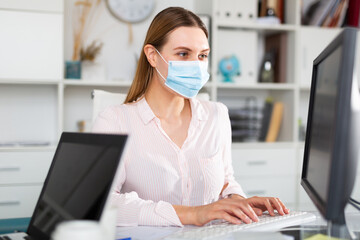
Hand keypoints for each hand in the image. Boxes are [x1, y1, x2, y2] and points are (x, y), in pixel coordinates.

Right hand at [173, 195, 289, 225]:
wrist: (196, 213)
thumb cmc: (210, 214)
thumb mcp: (224, 212)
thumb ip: (234, 213)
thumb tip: (246, 217)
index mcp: (228, 202)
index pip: (243, 203)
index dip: (252, 208)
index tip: (260, 214)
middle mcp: (225, 202)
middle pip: (240, 205)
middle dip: (250, 212)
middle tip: (257, 219)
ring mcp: (219, 206)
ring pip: (234, 209)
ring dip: (243, 216)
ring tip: (249, 221)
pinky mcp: (213, 212)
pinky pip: (224, 214)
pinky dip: (232, 218)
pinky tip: (237, 223)